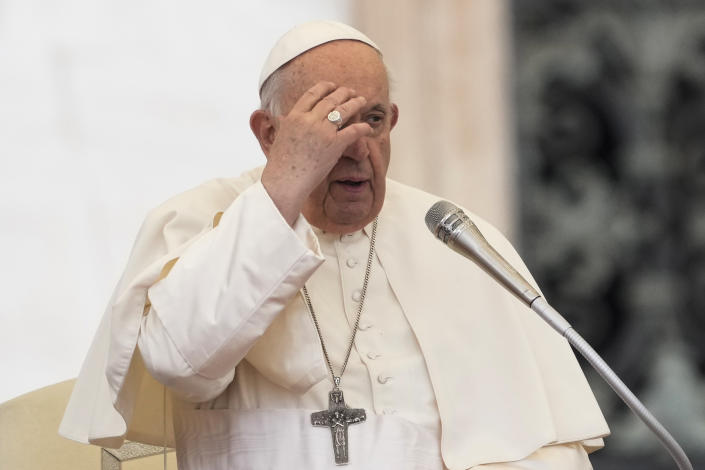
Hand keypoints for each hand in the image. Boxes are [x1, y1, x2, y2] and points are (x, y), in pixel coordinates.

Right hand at [255, 82, 372, 224]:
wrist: (284, 182)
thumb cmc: (280, 166)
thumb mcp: (281, 137)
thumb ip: (288, 125)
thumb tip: (287, 120)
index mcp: (294, 116)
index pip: (312, 94)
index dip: (325, 87)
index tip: (332, 86)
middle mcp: (309, 120)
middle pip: (330, 99)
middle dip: (343, 93)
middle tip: (351, 92)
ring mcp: (322, 131)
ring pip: (343, 110)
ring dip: (355, 103)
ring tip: (362, 100)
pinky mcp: (334, 145)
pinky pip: (353, 131)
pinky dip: (362, 127)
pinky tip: (367, 127)